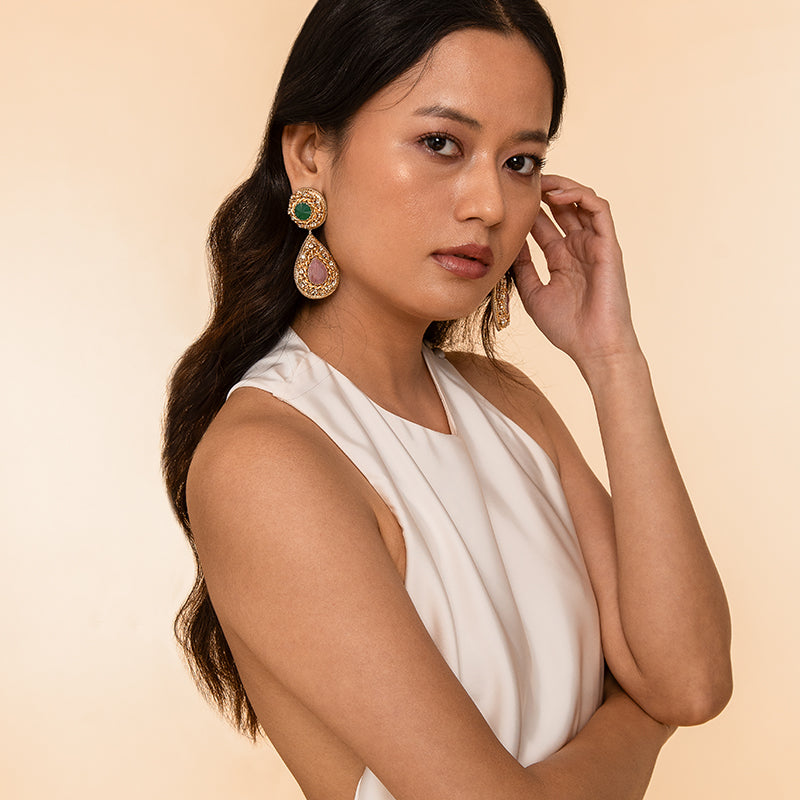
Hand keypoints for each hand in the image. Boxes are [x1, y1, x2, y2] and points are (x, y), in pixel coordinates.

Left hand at [512, 174, 640, 371]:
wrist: (593, 347)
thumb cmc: (566, 328)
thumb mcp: (534, 294)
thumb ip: (523, 267)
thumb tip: (507, 243)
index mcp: (562, 259)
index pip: (544, 224)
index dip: (528, 209)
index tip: (508, 200)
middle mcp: (579, 248)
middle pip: (562, 208)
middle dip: (544, 191)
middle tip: (524, 181)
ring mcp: (595, 245)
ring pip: (582, 202)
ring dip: (563, 187)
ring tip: (542, 182)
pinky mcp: (608, 245)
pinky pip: (599, 209)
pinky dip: (580, 196)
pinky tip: (559, 195)